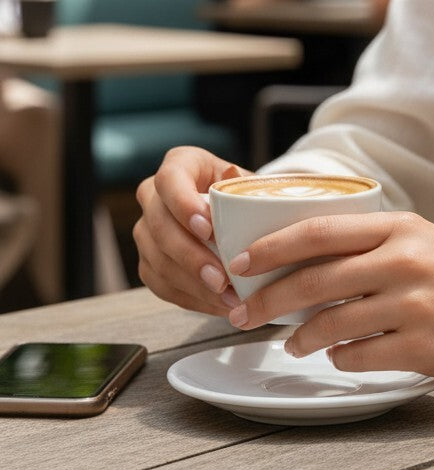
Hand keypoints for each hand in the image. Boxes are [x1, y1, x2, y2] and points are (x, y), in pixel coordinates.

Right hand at [134, 147, 250, 315]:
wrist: (240, 213)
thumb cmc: (245, 194)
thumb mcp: (249, 183)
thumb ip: (243, 183)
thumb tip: (234, 177)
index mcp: (180, 165)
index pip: (170, 180)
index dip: (183, 205)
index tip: (208, 229)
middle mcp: (154, 196)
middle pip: (160, 226)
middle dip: (191, 256)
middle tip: (222, 278)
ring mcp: (147, 230)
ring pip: (158, 260)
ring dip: (193, 284)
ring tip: (228, 298)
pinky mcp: (149, 261)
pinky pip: (162, 285)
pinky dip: (192, 298)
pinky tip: (218, 304)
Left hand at [224, 213, 433, 381]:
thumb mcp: (426, 241)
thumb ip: (375, 246)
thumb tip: (310, 264)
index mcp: (401, 226)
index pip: (319, 230)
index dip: (271, 247)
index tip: (241, 262)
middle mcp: (403, 259)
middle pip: (312, 278)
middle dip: (266, 298)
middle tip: (242, 312)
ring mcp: (413, 304)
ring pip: (328, 322)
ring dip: (299, 336)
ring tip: (290, 342)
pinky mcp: (422, 345)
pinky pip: (356, 356)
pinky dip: (338, 359)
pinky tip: (340, 357)